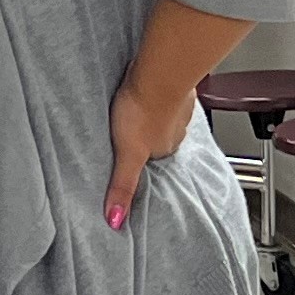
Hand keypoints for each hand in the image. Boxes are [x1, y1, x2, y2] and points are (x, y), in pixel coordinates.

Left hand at [106, 73, 199, 229]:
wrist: (159, 74)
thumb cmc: (143, 111)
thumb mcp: (127, 155)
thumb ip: (122, 185)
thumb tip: (115, 220)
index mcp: (167, 149)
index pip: (151, 158)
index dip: (139, 154)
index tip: (129, 149)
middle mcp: (178, 130)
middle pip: (159, 135)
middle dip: (146, 131)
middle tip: (128, 124)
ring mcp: (179, 106)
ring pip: (163, 113)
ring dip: (152, 110)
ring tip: (133, 105)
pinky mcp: (175, 84)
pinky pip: (165, 90)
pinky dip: (156, 90)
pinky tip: (143, 86)